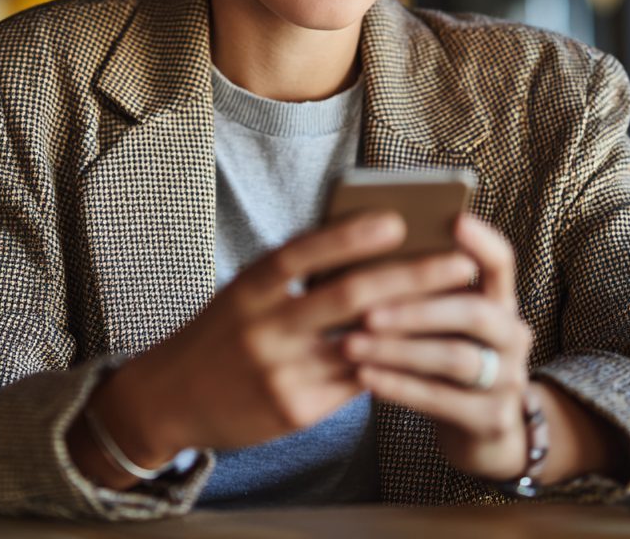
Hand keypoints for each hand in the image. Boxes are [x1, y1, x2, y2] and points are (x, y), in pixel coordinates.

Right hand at [72, 210, 474, 485]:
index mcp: (250, 287)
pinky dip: (389, 363)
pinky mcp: (294, 410)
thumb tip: (364, 247)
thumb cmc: (221, 332)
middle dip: (411, 277)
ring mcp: (279, 372)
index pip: (303, 253)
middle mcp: (263, 327)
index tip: (396, 220)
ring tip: (458, 306)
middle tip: (459, 263)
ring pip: (362, 345)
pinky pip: (354, 383)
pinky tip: (425, 348)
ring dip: (415, 325)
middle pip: (347, 297)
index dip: (349, 236)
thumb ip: (293, 275)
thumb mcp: (244, 292)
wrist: (170, 397)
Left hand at [342, 212, 533, 480]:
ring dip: (398, 351)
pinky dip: (399, 387)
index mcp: (500, 299)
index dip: (482, 240)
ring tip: (351, 345)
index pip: (501, 261)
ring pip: (456, 359)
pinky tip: (363, 377)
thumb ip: (422, 289)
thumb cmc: (441, 354)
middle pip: (475, 313)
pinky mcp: (492, 420)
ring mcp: (508, 379)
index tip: (454, 219)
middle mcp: (512, 334)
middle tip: (366, 310)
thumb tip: (361, 249)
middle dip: (418, 309)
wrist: (477, 430)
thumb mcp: (440, 320)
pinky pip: (442, 400)